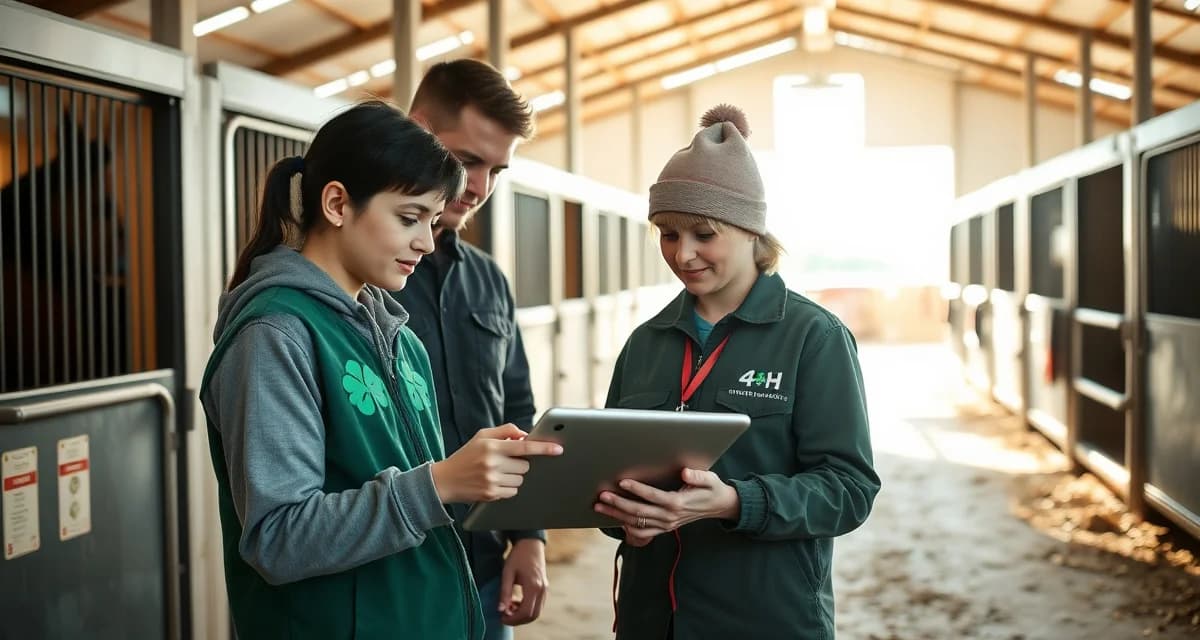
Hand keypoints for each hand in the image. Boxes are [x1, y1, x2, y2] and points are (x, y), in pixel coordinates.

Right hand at [430, 424, 562, 503]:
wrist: (445, 480)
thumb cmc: (466, 455)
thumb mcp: (481, 437)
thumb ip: (505, 431)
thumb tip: (525, 434)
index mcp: (492, 446)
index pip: (524, 446)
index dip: (544, 448)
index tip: (559, 448)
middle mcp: (493, 463)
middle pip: (525, 465)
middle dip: (520, 463)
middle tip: (505, 461)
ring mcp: (492, 480)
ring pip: (521, 479)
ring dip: (514, 475)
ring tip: (497, 472)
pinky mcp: (491, 494)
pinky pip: (513, 491)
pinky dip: (508, 487)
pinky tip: (494, 482)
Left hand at [498, 538, 547, 624]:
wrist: (530, 544)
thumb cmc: (518, 556)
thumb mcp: (508, 573)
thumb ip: (504, 592)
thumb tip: (500, 610)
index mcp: (533, 586)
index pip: (526, 612)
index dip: (513, 619)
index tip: (502, 617)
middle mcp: (542, 590)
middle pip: (533, 615)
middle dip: (518, 619)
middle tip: (505, 615)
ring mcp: (545, 589)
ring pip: (536, 612)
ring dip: (523, 614)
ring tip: (509, 606)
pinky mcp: (544, 588)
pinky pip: (538, 605)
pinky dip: (528, 608)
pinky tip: (517, 602)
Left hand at [593, 468, 738, 541]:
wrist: (717, 506)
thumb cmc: (711, 488)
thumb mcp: (709, 479)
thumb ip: (697, 475)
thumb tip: (685, 472)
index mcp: (678, 503)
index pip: (652, 496)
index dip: (637, 489)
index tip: (622, 482)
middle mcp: (669, 516)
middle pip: (639, 512)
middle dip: (618, 504)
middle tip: (602, 496)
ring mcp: (665, 524)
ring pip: (636, 523)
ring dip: (617, 515)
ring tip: (600, 506)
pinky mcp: (663, 528)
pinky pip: (641, 532)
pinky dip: (626, 527)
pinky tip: (614, 518)